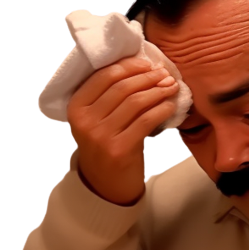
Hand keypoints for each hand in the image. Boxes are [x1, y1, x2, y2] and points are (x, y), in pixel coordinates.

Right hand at [67, 57, 179, 205]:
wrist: (105, 186)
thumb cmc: (107, 147)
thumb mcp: (99, 120)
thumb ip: (111, 97)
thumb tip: (143, 69)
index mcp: (77, 107)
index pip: (104, 75)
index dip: (129, 66)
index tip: (148, 64)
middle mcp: (86, 120)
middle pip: (122, 87)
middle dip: (148, 77)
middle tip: (165, 74)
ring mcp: (101, 135)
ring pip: (135, 101)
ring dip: (158, 91)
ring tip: (172, 86)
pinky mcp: (120, 149)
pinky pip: (146, 120)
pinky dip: (161, 109)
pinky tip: (171, 106)